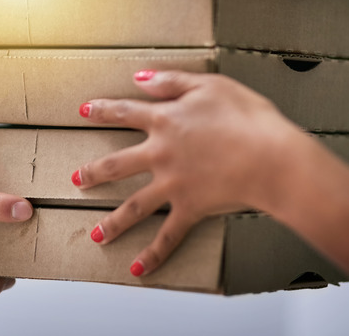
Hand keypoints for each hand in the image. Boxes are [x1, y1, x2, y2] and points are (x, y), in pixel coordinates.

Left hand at [73, 70, 307, 276]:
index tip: (84, 111)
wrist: (271, 157)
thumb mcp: (209, 84)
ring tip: (96, 236)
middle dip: (93, 173)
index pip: (125, 112)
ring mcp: (172, 185)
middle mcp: (160, 154)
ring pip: (133, 207)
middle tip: (76, 179)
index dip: (103, 110)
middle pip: (116, 165)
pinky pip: (167, 237)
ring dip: (112, 223)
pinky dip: (152, 255)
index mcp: (165, 121)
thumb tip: (140, 78)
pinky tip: (137, 269)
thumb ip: (171, 81)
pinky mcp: (190, 209)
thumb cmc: (248, 118)